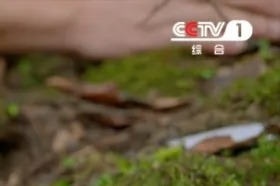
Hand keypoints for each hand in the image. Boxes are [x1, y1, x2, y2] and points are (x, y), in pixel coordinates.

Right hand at [72, 0, 279, 58]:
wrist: (64, 13)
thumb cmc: (97, 3)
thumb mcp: (140, 1)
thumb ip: (165, 5)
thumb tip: (218, 32)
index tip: (275, 7)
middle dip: (264, 7)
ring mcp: (161, 13)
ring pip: (217, 16)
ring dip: (253, 24)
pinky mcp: (148, 36)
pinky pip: (189, 37)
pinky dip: (217, 40)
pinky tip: (241, 44)